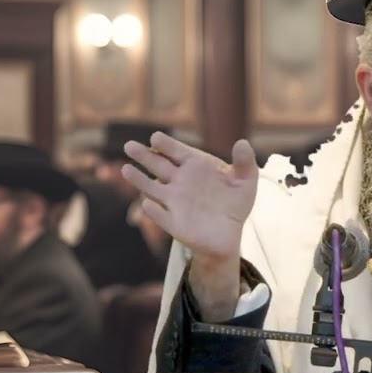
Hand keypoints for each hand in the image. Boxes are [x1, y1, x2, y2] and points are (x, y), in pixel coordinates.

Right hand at [123, 133, 259, 320]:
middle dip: (143, 156)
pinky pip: (161, 216)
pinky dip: (154, 211)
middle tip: (129, 145)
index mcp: (195, 166)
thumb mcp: (246, 182)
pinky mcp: (174, 223)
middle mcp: (180, 181)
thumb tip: (242, 143)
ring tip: (125, 169)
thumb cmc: (234, 203)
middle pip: (158, 165)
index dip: (166, 145)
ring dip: (139, 180)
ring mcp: (174, 202)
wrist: (228, 234)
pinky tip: (147, 204)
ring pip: (152, 188)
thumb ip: (245, 162)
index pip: (176, 151)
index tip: (156, 138)